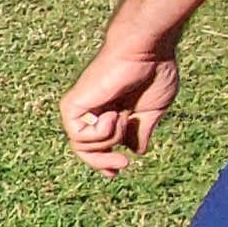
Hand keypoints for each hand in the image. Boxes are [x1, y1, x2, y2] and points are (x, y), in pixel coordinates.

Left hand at [63, 42, 181, 173]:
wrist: (146, 52)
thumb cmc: (154, 73)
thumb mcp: (151, 112)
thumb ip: (140, 132)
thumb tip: (136, 151)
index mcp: (113, 112)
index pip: (99, 145)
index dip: (105, 163)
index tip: (116, 173)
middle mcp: (94, 111)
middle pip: (86, 151)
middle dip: (102, 163)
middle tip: (122, 165)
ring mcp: (83, 108)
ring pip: (84, 147)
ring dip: (110, 139)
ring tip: (122, 118)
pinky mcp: (73, 105)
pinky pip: (80, 137)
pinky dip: (101, 133)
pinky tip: (112, 115)